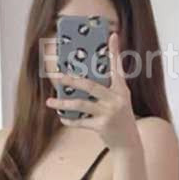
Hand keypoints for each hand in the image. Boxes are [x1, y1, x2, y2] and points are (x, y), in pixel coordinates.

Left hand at [45, 30, 138, 150]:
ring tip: (49, 102)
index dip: (115, 51)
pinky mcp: (102, 126)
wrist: (129, 143)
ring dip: (62, 103)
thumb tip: (80, 79)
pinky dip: (69, 120)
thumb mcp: (118, 101)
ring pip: (80, 104)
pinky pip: (80, 121)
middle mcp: (117, 99)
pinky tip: (62, 117)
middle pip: (90, 86)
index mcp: (122, 89)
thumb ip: (105, 90)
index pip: (117, 67)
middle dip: (71, 80)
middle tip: (57, 76)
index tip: (112, 35)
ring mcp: (109, 113)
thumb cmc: (120, 119)